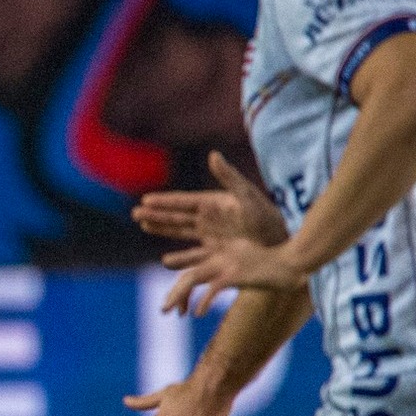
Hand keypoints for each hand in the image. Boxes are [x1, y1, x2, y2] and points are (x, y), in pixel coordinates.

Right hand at [132, 152, 287, 245]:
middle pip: (177, 216)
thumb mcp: (247, 197)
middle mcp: (210, 219)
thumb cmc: (266, 218)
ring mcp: (211, 236)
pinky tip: (165, 260)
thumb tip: (212, 155)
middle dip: (156, 215)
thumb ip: (229, 177)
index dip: (164, 201)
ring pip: (180, 231)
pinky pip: (192, 254)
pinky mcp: (216, 253)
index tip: (145, 200)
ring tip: (144, 225)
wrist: (281, 243)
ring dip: (162, 229)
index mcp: (214, 203)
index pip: (184, 202)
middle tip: (135, 214)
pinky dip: (179, 257)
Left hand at [160, 237, 306, 316]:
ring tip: (173, 313)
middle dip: (174, 293)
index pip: (193, 266)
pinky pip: (212, 288)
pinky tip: (197, 313)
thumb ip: (231, 272)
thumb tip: (219, 285)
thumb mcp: (247, 265)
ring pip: (193, 278)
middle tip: (164, 311)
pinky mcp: (236, 273)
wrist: (294, 263)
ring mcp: (227, 263)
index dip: (180, 287)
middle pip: (188, 275)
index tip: (175, 306)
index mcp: (221, 252)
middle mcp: (220, 255)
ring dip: (179, 296)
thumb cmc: (275, 267)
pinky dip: (203, 301)